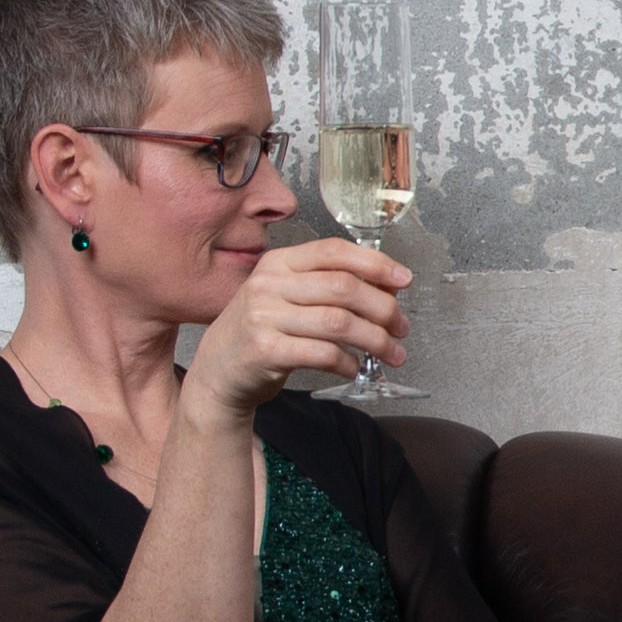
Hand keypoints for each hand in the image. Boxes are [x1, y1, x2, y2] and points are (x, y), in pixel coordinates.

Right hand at [187, 236, 408, 409]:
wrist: (218, 370)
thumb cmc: (262, 332)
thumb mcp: (288, 297)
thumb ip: (329, 287)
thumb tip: (388, 286)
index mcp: (278, 264)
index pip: (333, 251)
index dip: (374, 263)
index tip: (403, 279)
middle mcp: (268, 285)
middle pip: (343, 287)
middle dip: (383, 308)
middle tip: (402, 327)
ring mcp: (264, 317)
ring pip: (338, 322)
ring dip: (375, 340)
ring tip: (392, 352)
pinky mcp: (265, 350)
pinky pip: (322, 353)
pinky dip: (348, 362)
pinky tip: (355, 366)